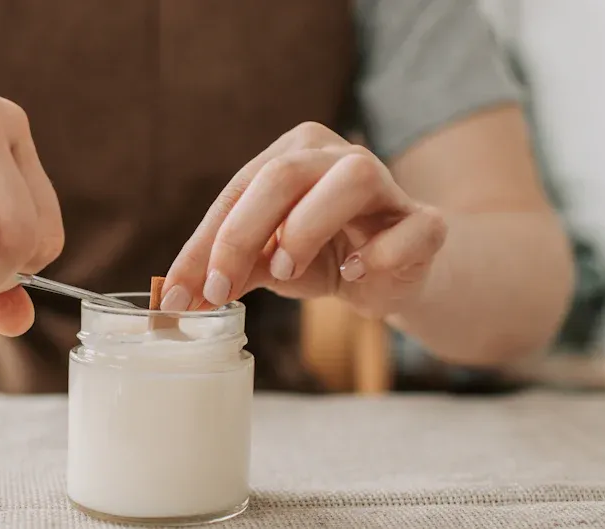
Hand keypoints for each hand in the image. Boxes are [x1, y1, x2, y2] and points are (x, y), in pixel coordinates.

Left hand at [162, 123, 445, 317]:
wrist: (388, 275)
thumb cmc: (319, 257)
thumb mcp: (267, 264)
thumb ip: (230, 271)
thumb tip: (181, 296)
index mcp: (293, 155)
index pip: (240, 192)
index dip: (205, 244)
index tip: (179, 295)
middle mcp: (337, 157)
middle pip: (284, 175)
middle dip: (242, 234)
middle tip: (219, 288)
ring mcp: (387, 185)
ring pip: (352, 179)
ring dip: (308, 227)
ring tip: (286, 272)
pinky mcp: (425, 223)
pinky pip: (411, 228)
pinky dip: (379, 253)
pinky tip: (354, 272)